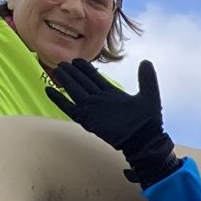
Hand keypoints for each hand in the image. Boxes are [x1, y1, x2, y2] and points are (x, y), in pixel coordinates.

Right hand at [48, 59, 178, 185]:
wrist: (145, 141)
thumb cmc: (149, 122)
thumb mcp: (150, 96)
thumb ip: (147, 79)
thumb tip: (146, 61)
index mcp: (112, 94)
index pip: (95, 78)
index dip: (86, 69)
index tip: (77, 60)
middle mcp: (100, 100)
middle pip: (82, 82)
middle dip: (73, 72)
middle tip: (62, 62)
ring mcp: (92, 109)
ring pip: (75, 91)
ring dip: (66, 81)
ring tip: (57, 70)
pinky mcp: (87, 120)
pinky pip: (69, 108)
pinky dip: (59, 100)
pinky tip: (49, 90)